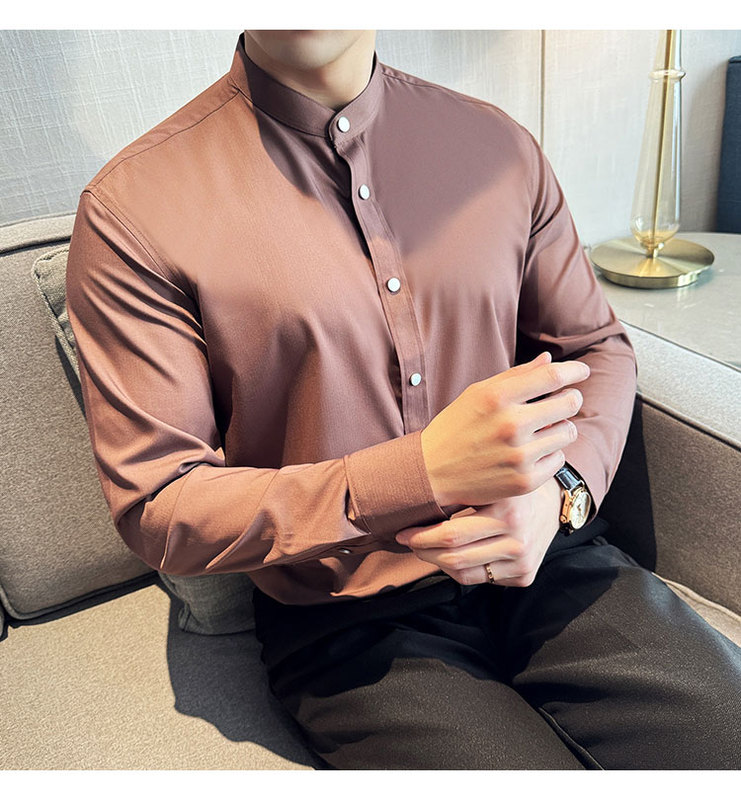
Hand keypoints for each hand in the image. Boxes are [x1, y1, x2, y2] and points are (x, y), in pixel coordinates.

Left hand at [395, 478, 561, 586]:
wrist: (552, 503)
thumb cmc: (507, 487)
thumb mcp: (488, 480)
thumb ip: (458, 490)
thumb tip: (410, 500)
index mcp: (506, 509)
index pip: (450, 534)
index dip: (419, 536)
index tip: (402, 532)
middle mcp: (517, 538)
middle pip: (454, 556)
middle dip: (422, 550)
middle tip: (408, 541)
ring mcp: (522, 560)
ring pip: (463, 573)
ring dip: (436, 562)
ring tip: (423, 549)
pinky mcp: (525, 575)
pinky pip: (479, 580)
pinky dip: (458, 570)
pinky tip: (450, 557)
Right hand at [420, 352, 588, 507]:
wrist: (432, 472)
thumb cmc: (457, 426)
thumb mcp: (478, 393)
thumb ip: (516, 376)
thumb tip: (549, 360)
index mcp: (497, 397)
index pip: (552, 376)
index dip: (574, 371)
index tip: (581, 372)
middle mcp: (510, 425)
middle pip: (569, 403)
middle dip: (570, 399)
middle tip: (562, 402)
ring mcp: (519, 455)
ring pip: (568, 433)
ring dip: (560, 428)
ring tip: (542, 430)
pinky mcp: (524, 481)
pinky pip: (559, 460)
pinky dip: (550, 454)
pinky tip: (531, 453)